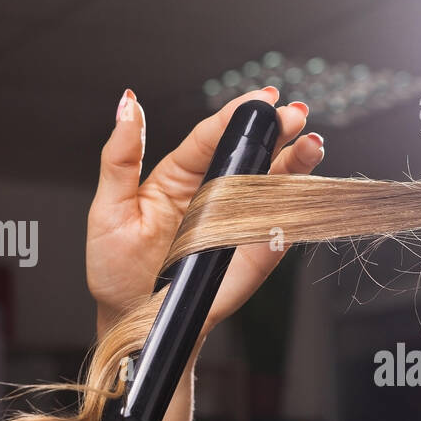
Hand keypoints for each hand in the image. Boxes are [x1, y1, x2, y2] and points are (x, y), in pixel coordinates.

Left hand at [87, 85, 324, 340]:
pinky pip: (280, 227)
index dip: (237, 115)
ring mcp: (238, 223)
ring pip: (274, 185)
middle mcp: (215, 194)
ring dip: (297, 163)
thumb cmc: (116, 269)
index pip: (213, 136)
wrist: (134, 322)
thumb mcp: (108, 208)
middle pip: (252, 154)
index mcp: (180, 176)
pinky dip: (297, 208)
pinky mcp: (254, 254)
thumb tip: (128, 104)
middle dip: (277, 132)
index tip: (260, 98)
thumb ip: (120, 156)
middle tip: (295, 115)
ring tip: (311, 145)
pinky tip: (306, 189)